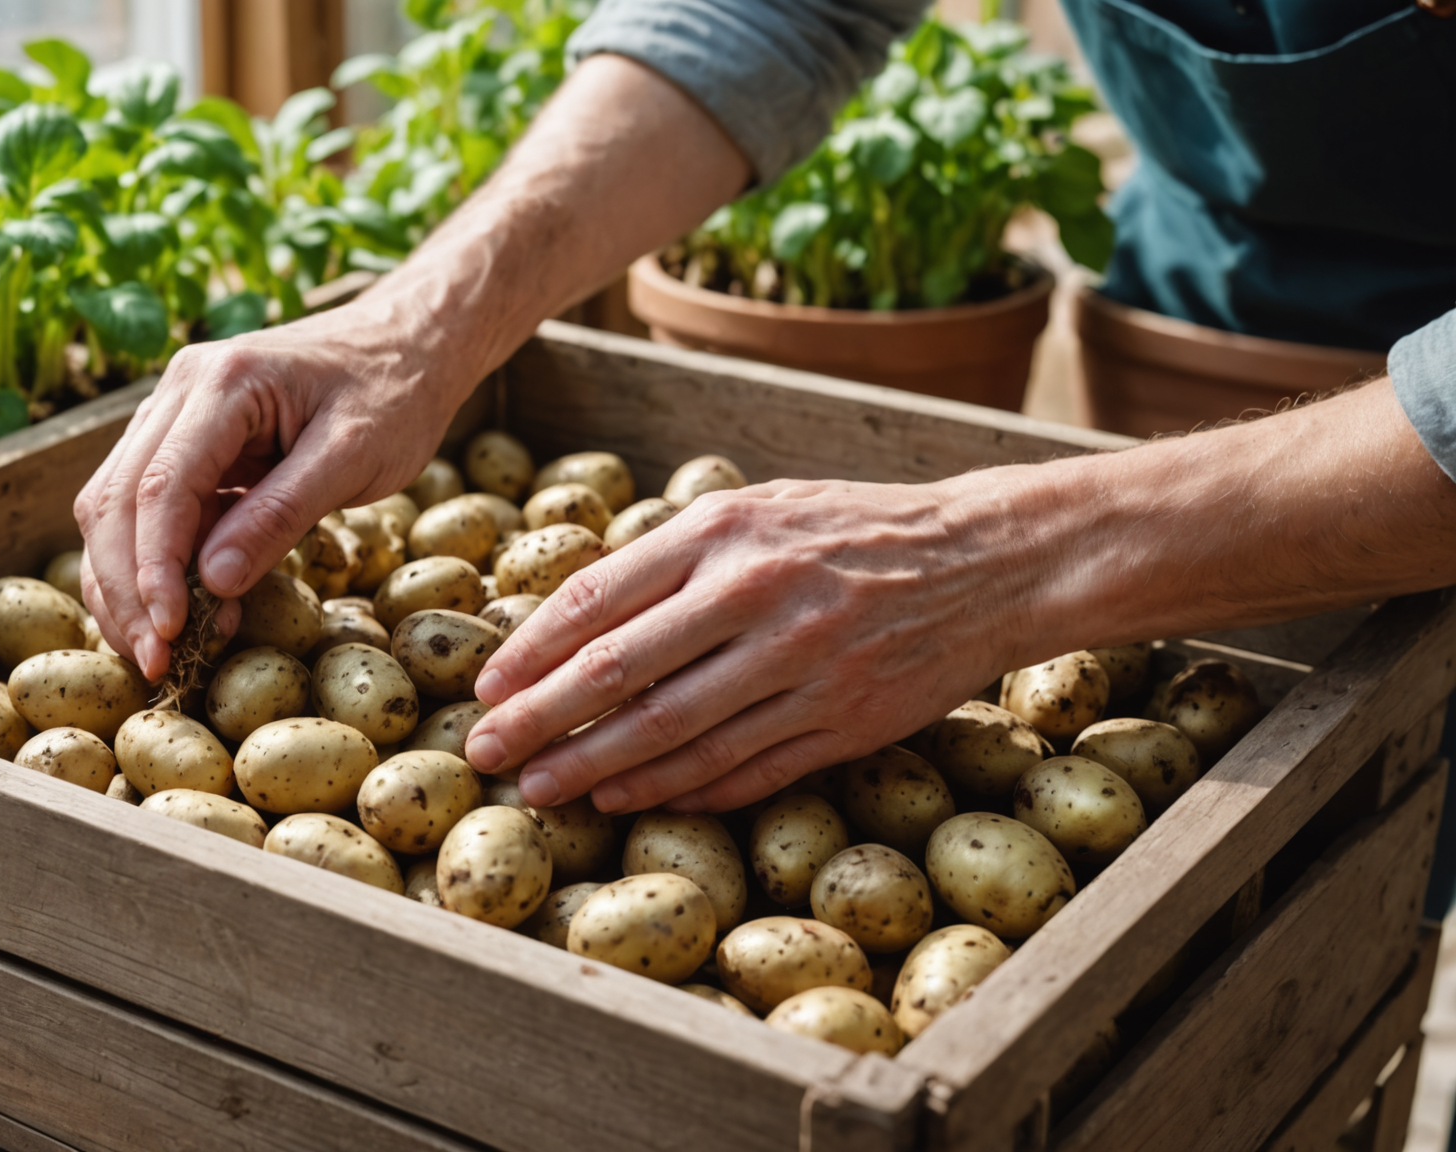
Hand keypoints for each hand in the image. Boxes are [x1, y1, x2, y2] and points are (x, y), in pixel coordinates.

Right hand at [74, 302, 465, 679]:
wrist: (407, 343)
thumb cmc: (394, 393)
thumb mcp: (354, 457)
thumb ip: (282, 514)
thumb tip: (212, 582)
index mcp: (222, 382)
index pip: (161, 487)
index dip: (155, 568)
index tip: (171, 631)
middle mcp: (180, 390)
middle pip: (117, 500)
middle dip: (127, 589)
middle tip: (158, 661)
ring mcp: (175, 414)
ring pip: (116, 507)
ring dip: (128, 583)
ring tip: (162, 649)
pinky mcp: (185, 442)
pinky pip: (148, 510)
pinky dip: (155, 564)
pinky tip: (186, 612)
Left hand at [462, 478, 1030, 812]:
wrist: (986, 561)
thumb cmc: (851, 530)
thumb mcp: (758, 509)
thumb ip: (672, 555)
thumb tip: (570, 614)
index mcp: (726, 532)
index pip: (598, 599)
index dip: (531, 652)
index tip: (487, 688)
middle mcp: (759, 596)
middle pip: (620, 674)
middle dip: (541, 721)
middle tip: (488, 753)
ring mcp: (804, 666)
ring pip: (676, 733)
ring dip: (598, 769)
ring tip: (546, 790)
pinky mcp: (844, 721)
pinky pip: (743, 768)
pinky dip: (679, 790)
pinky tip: (630, 800)